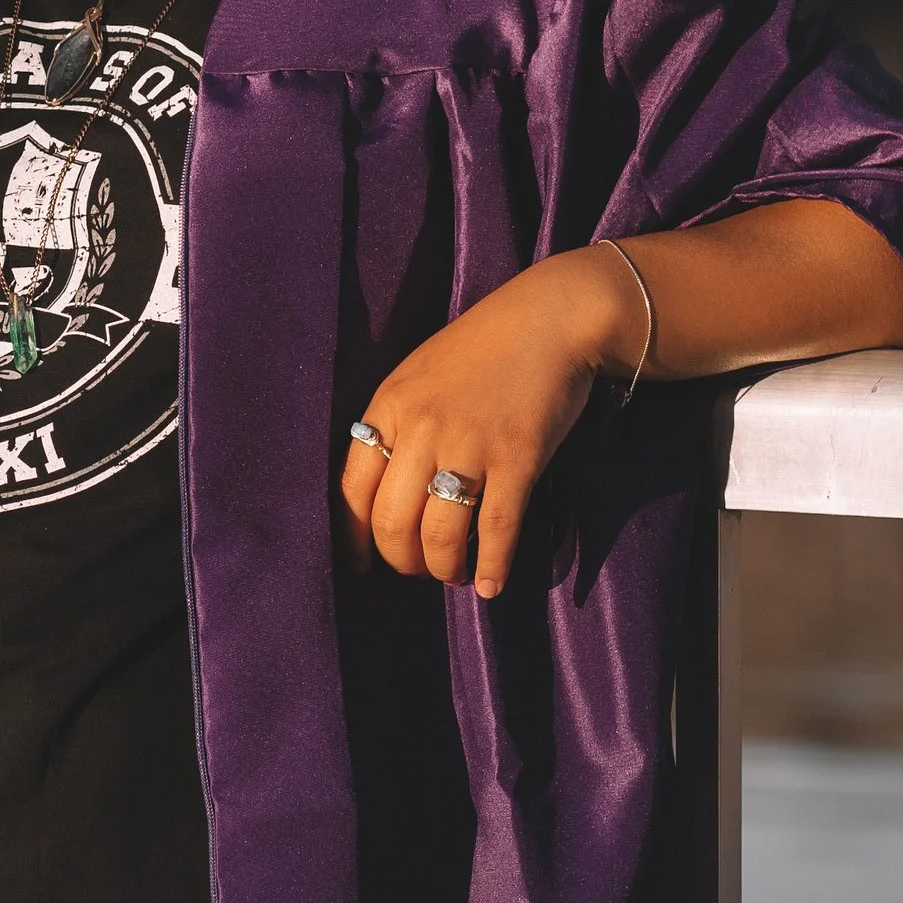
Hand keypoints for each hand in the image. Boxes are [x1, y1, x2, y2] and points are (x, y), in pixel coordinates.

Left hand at [338, 243, 649, 599]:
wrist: (550, 319)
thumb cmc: (482, 347)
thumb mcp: (419, 376)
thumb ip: (398, 426)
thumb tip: (384, 493)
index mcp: (389, 407)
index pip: (351, 490)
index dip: (355, 540)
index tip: (364, 566)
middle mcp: (421, 429)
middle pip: (391, 523)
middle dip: (403, 562)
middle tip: (421, 569)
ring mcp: (469, 444)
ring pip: (440, 535)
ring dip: (444, 569)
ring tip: (455, 574)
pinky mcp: (517, 458)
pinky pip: (495, 530)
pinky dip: (492, 567)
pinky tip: (490, 584)